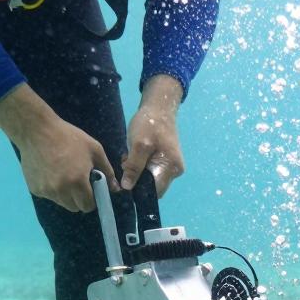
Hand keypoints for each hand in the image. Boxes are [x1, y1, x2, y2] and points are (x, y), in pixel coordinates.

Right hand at [0, 84, 117, 211]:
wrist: (36, 130)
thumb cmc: (68, 137)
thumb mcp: (94, 150)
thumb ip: (107, 171)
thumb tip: (116, 188)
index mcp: (77, 182)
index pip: (88, 206)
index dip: (92, 200)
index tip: (90, 190)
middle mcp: (61, 191)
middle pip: (75, 208)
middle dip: (79, 199)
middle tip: (78, 183)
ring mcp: (47, 191)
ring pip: (62, 203)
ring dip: (66, 196)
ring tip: (64, 176)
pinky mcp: (35, 189)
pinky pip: (49, 196)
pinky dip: (52, 190)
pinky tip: (51, 173)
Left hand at [122, 75, 184, 195]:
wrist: (159, 108)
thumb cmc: (149, 124)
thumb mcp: (138, 145)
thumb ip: (133, 167)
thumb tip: (127, 187)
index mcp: (171, 168)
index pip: (155, 192)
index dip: (139, 190)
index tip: (125, 182)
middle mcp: (175, 171)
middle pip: (153, 187)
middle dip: (137, 179)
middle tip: (125, 165)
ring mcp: (172, 167)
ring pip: (151, 179)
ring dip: (138, 173)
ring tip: (129, 159)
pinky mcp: (167, 161)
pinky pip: (152, 171)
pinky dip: (141, 167)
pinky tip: (134, 157)